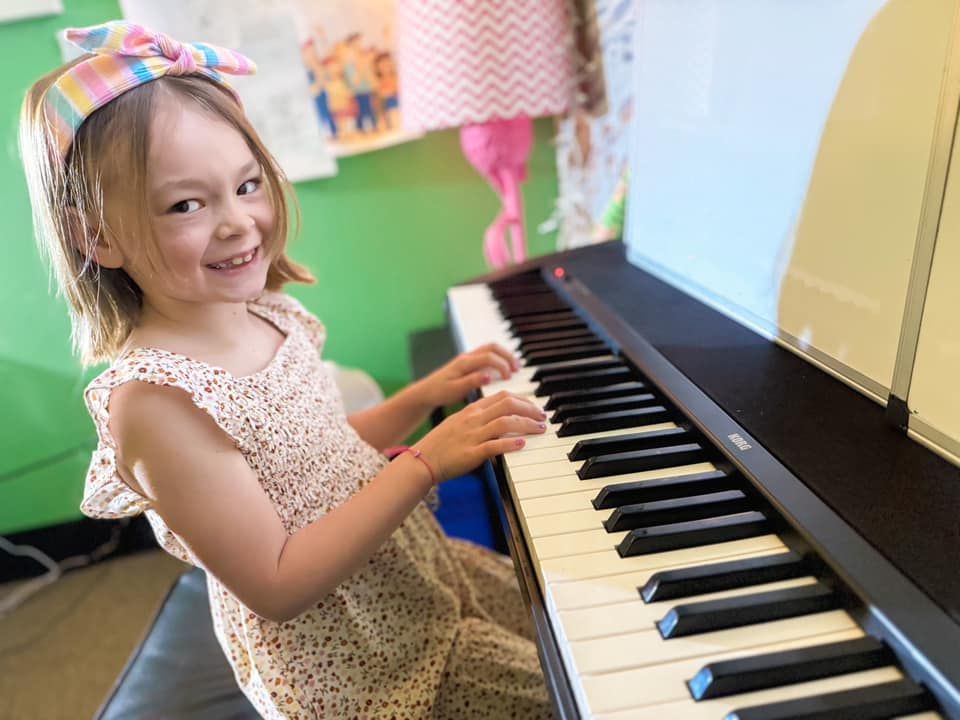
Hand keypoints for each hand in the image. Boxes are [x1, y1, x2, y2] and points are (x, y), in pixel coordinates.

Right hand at [412, 391, 546, 482]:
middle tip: (543, 416)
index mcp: (471, 410)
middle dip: (530, 409)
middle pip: (508, 404)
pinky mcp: (471, 454)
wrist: (421, 461)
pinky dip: (510, 444)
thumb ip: (478, 419)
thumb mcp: (458, 424)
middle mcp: (473, 419)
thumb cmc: (439, 445)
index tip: (534, 407)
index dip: (523, 400)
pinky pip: (494, 446)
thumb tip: (498, 420)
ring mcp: (472, 435)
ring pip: (505, 422)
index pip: (502, 396)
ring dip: (526, 424)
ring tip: (540, 429)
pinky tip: (522, 444)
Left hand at [417, 343, 520, 407]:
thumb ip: (471, 382)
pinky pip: (487, 356)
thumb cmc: (439, 392)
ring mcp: (468, 358)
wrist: (426, 392)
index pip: (488, 357)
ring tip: (515, 368)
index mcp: (464, 363)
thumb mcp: (454, 390)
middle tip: (518, 369)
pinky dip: (499, 359)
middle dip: (508, 356)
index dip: (502, 365)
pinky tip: (504, 371)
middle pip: (492, 347)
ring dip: (505, 356)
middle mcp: (467, 357)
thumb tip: (488, 376)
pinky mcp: (469, 363)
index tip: (509, 377)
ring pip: (491, 349)